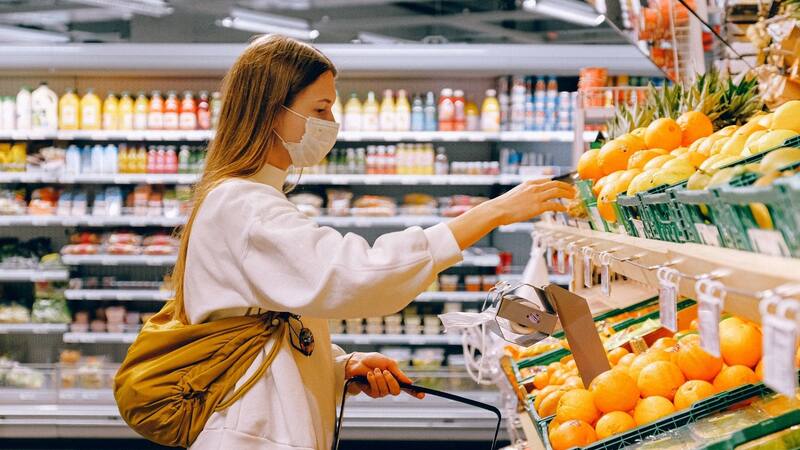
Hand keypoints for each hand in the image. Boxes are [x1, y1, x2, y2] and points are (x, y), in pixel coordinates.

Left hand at [345, 352, 424, 398]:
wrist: (358, 362)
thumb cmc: (373, 360)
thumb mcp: (388, 363)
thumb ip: (398, 373)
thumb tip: (409, 382)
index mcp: (396, 378)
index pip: (407, 388)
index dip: (415, 392)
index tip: (422, 395)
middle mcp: (389, 386)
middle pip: (396, 391)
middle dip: (391, 381)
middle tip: (385, 371)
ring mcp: (381, 391)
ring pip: (386, 391)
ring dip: (380, 379)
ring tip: (375, 371)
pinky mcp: (372, 393)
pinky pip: (376, 390)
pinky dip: (373, 381)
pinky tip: (369, 375)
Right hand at [446, 179, 575, 249]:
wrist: (498, 210)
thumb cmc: (504, 205)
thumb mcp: (516, 194)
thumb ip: (526, 193)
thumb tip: (530, 199)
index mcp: (529, 183)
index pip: (547, 180)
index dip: (558, 182)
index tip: (564, 185)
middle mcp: (534, 187)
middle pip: (556, 183)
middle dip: (566, 186)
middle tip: (573, 190)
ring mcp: (536, 196)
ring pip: (557, 192)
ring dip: (567, 194)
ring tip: (572, 198)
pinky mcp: (537, 207)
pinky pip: (554, 205)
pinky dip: (561, 207)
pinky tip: (564, 210)